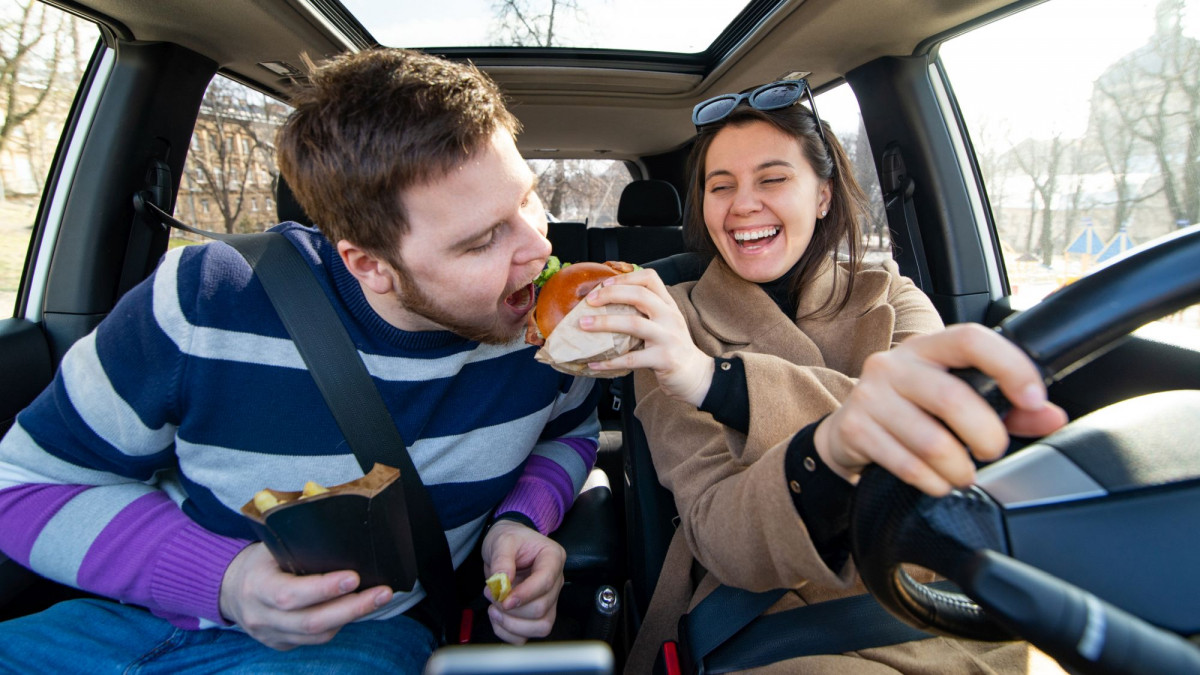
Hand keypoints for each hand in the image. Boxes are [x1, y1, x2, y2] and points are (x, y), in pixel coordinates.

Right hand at [219, 543, 392, 649]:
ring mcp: (271, 634)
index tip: (353, 577)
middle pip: (310, 621)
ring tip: (379, 598)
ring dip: (352, 617)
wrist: (230, 589)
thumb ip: (293, 531)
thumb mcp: (268, 544)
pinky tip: (357, 609)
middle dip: (351, 608)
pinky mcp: (282, 644)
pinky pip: (315, 640)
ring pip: (316, 635)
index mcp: (256, 585)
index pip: (289, 594)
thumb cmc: (259, 562)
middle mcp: (261, 615)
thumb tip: (319, 495)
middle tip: (382, 593)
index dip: (323, 589)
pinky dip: (339, 624)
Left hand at [480, 519, 565, 643]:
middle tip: (491, 594)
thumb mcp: (502, 540)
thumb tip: (502, 583)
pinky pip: (528, 635)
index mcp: (552, 558)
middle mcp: (555, 582)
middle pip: (542, 608)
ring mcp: (548, 600)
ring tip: (494, 609)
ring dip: (512, 625)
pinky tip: (497, 619)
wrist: (507, 545)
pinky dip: (510, 633)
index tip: (503, 599)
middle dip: (512, 609)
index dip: (525, 594)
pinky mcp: (537, 615)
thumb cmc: (509, 539)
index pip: (545, 582)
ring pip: (541, 627)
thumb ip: (502, 560)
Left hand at [578, 268, 714, 406]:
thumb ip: (644, 312)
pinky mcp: (664, 359)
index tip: (605, 283)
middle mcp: (670, 317)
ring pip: (634, 324)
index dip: (626, 278)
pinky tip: (594, 363)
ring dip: (604, 323)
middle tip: (589, 301)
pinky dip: (610, 361)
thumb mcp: (663, 323)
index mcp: (668, 305)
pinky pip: (632, 359)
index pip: (650, 279)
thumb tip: (604, 305)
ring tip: (583, 325)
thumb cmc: (671, 347)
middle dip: (611, 295)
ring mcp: (668, 337)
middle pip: (640, 296)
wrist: (694, 374)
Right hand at [814, 323, 1067, 495]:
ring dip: (959, 468)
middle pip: (953, 398)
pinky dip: (932, 482)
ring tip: (963, 474)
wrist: (848, 431)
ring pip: (931, 441)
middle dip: (985, 435)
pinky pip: (907, 464)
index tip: (1034, 399)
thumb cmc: (911, 411)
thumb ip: (1008, 408)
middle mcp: (894, 364)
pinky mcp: (855, 428)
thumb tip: (1051, 416)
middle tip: (992, 451)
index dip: (1010, 367)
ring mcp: (870, 395)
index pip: (971, 340)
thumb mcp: (955, 398)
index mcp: (927, 348)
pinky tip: (937, 482)